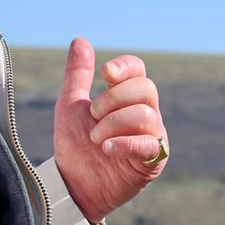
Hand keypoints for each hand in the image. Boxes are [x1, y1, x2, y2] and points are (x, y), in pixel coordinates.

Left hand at [53, 37, 167, 224]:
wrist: (72, 184)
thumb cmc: (75, 145)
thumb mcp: (71, 106)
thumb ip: (78, 75)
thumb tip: (80, 40)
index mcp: (126, 97)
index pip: (138, 70)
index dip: (125, 67)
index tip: (106, 73)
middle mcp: (145, 113)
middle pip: (145, 88)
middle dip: (114, 99)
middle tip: (93, 116)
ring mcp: (152, 136)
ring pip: (146, 113)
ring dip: (114, 123)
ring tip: (95, 139)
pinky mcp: (153, 160)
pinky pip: (149, 143)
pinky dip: (125, 142)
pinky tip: (106, 148)